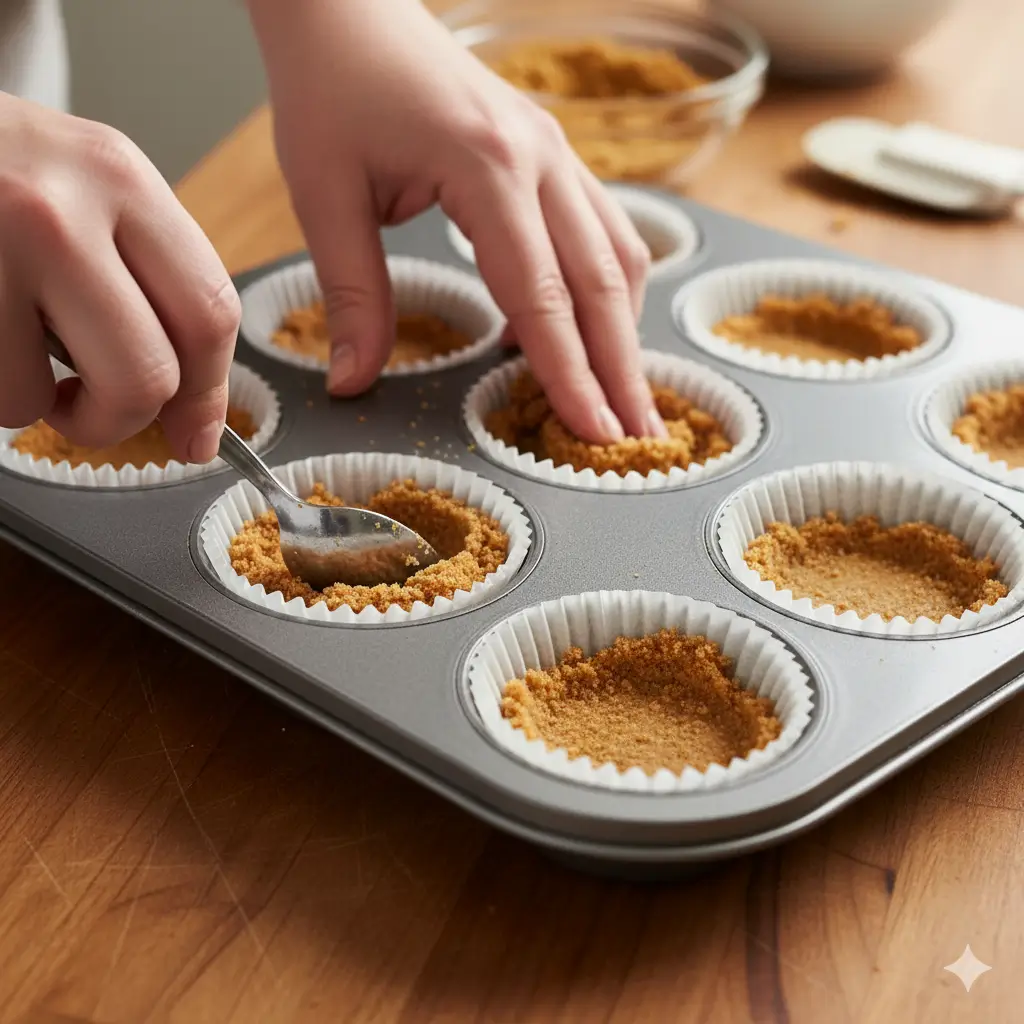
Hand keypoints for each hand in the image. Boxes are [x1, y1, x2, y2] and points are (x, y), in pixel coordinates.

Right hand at [0, 93, 238, 462]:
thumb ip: (141, 274)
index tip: (197, 434)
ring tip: (14, 355)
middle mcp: (62, 208)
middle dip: (124, 420)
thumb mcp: (77, 185)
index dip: (208, 392)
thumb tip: (189, 401)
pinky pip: (1, 394)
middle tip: (91, 409)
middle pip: (151, 374)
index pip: (208, 310)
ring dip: (39, 406)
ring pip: (56, 400)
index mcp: (118, 178)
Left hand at [247, 0, 666, 443]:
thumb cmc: (332, 88)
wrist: (349, 8)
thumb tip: (353, 381)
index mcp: (487, 167)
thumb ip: (352, 295)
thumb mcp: (325, 195)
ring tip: (623, 396)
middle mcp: (542, 157)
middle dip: (622, 368)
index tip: (593, 431)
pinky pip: (600, 229)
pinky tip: (572, 331)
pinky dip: (599, 290)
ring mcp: (557, 150)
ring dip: (625, 331)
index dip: (570, 374)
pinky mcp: (554, 153)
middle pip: (603, 282)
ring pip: (619, 254)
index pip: (542, 296)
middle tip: (637, 437)